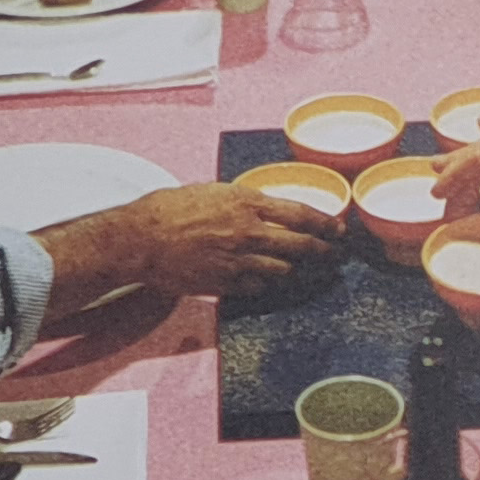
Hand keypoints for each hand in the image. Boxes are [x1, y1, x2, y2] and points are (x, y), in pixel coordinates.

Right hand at [34, 182, 342, 312]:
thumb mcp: (212, 192)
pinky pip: (258, 287)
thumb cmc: (170, 209)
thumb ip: (243, 201)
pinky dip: (264, 284)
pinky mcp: (226, 283)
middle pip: (302, 245)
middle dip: (323, 252)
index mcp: (247, 203)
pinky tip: (264, 281)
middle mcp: (249, 232)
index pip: (301, 214)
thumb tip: (266, 208)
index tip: (338, 229)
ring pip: (284, 270)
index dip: (325, 224)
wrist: (140, 238)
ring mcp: (239, 260)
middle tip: (334, 256)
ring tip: (303, 271)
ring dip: (296, 270)